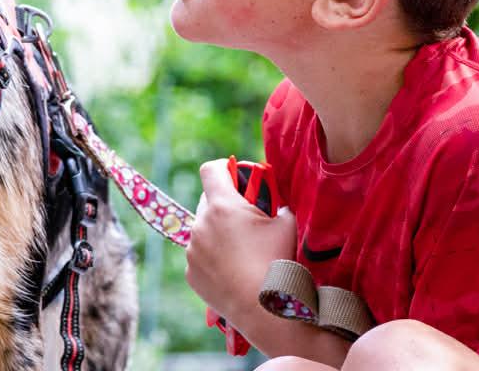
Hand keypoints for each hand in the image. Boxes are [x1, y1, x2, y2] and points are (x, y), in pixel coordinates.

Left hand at [185, 158, 296, 328]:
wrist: (265, 309)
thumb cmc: (278, 262)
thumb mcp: (287, 223)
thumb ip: (278, 204)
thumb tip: (276, 200)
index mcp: (222, 206)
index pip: (211, 170)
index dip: (224, 168)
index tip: (234, 175)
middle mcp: (200, 224)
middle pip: (207, 200)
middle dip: (224, 204)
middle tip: (245, 219)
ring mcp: (192, 249)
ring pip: (203, 229)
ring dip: (217, 232)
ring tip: (241, 250)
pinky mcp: (191, 272)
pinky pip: (200, 255)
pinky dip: (212, 256)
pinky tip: (233, 269)